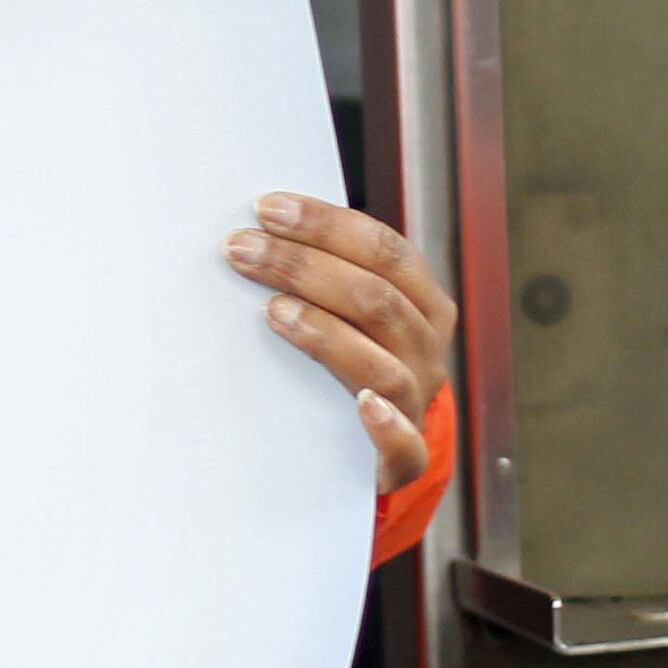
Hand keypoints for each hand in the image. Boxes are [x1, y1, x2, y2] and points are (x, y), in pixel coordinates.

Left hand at [227, 192, 454, 492]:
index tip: (265, 208)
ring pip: (383, 365)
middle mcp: (425, 349)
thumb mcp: (346, 309)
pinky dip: (387, 425)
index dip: (327, 225)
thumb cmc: (344, 356)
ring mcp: (416, 403)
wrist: (365, 447)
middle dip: (304, 266)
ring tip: (273, 310)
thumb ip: (319, 271)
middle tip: (242, 248)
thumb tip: (255, 226)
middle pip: (376, 299)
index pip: (384, 250)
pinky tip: (363, 406)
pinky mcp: (403, 459)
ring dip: (327, 332)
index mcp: (421, 303)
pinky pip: (405, 446)